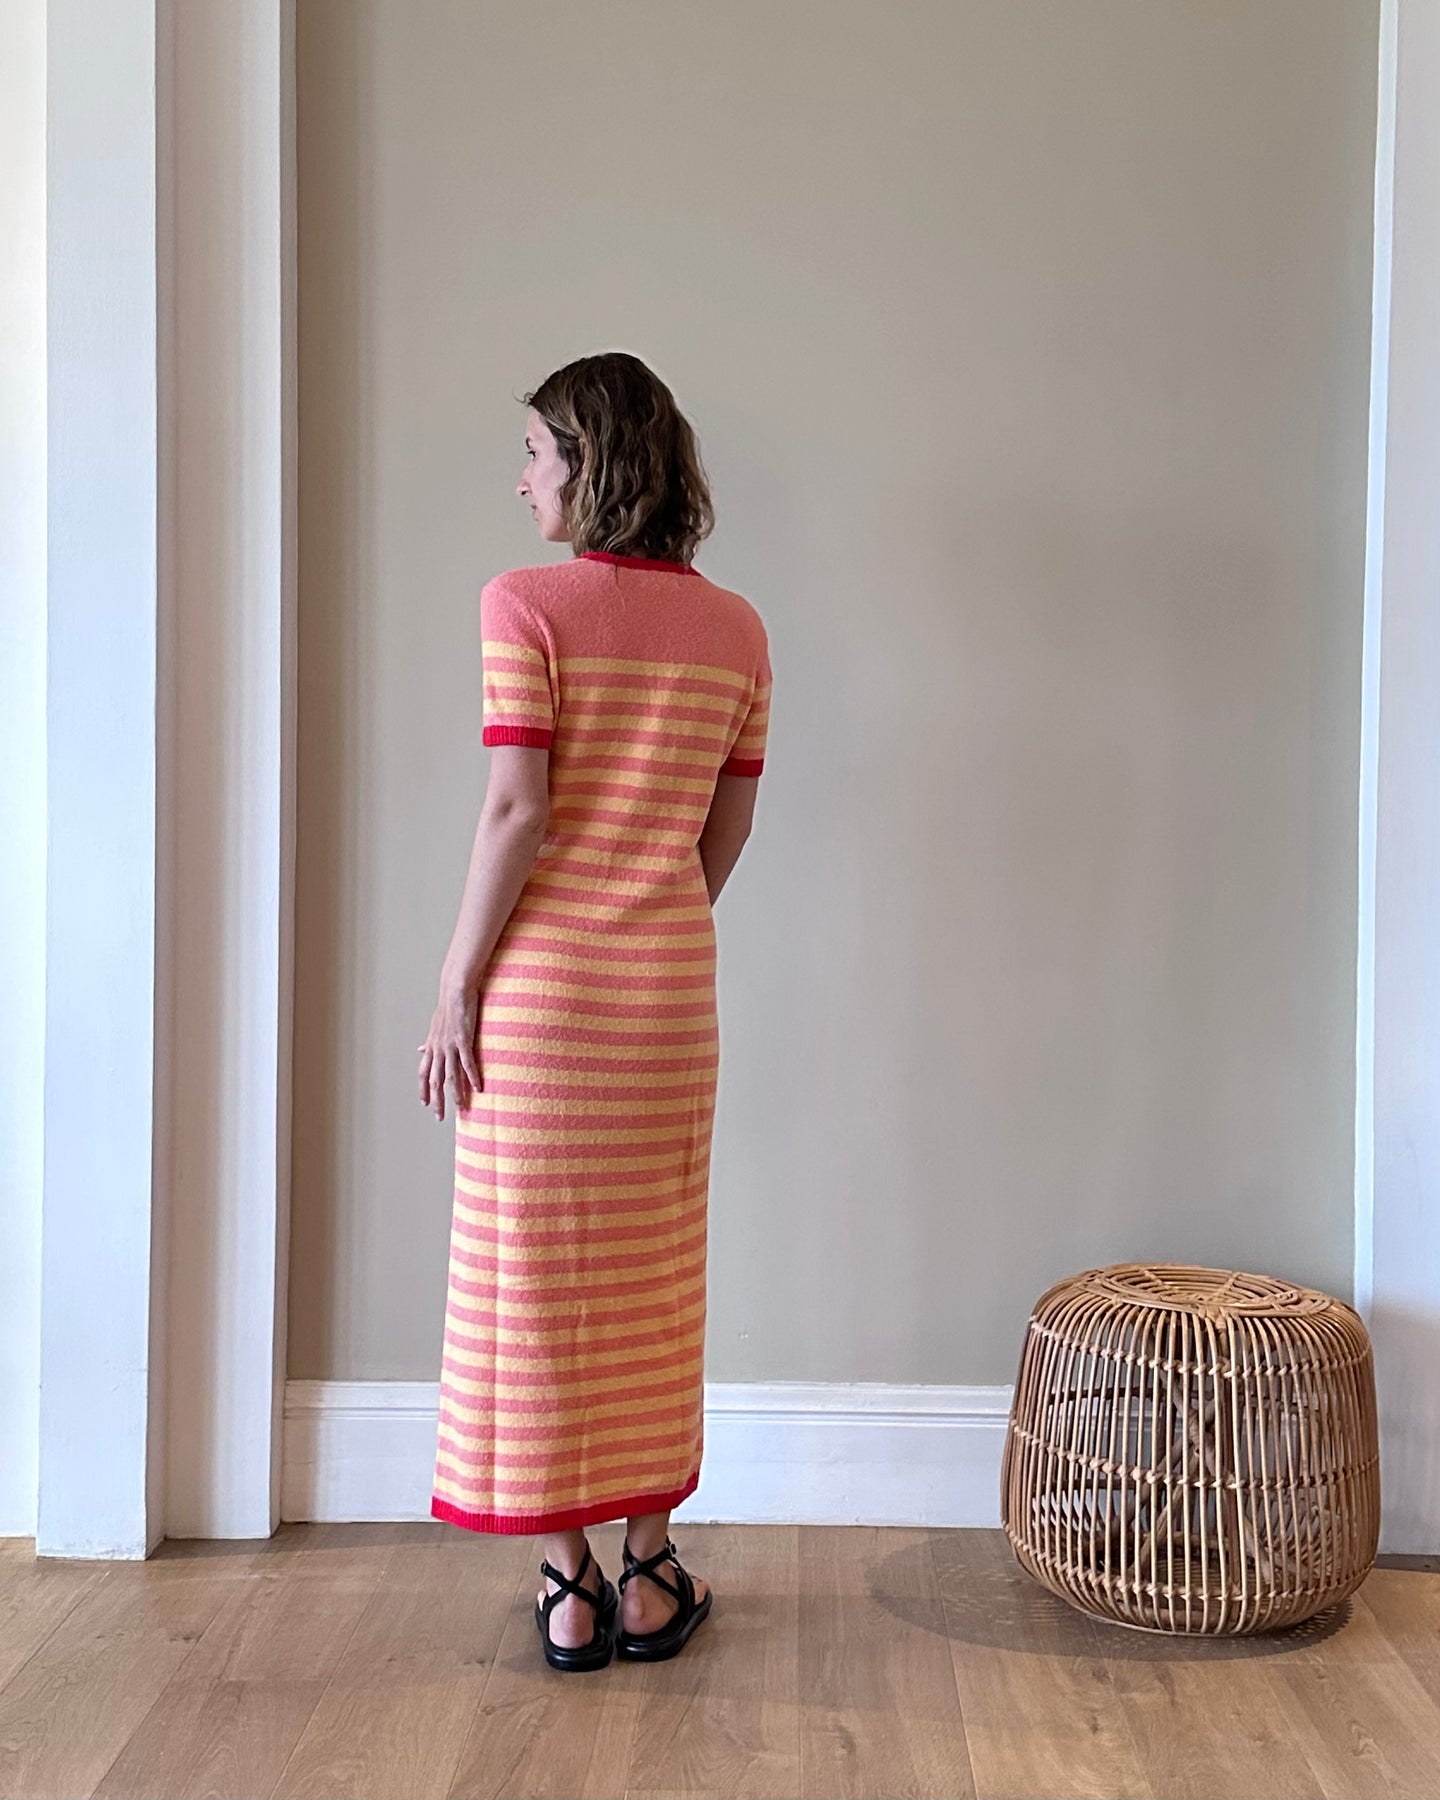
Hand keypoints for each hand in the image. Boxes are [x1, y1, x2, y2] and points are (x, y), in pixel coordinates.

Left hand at [417, 977, 482, 1120]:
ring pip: (451, 1075)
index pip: (423, 1073)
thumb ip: (429, 1042)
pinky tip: (478, 1088)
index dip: (423, 1090)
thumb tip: (419, 1049)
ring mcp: (450, 1046)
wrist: (455, 990)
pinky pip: (468, 1063)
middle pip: (435, 1080)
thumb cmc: (448, 1007)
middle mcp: (438, 1049)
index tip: (425, 1104)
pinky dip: (473, 1077)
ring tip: (461, 1108)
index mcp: (431, 1046)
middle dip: (437, 1100)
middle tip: (440, 1117)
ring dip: (456, 1093)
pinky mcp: (463, 1040)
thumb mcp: (434, 1027)